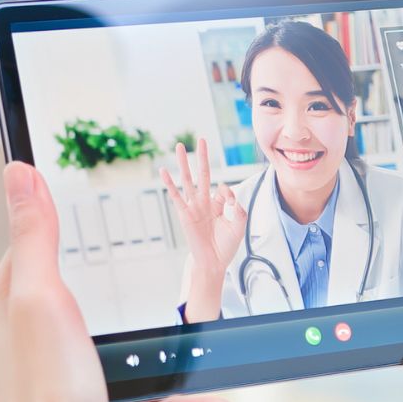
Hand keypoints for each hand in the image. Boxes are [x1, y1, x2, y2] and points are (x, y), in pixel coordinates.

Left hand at [0, 162, 230, 401]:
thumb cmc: (45, 393)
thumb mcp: (42, 297)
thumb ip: (36, 235)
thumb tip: (18, 171)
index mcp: (4, 311)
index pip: (31, 252)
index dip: (63, 229)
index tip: (103, 211)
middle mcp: (24, 346)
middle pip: (80, 299)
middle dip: (124, 288)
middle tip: (164, 267)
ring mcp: (59, 384)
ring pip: (119, 352)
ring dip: (163, 350)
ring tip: (203, 336)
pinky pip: (141, 401)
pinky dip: (175, 400)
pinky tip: (213, 401)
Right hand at [159, 139, 245, 321]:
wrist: (214, 262)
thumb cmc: (226, 245)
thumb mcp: (239, 224)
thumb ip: (237, 206)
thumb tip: (225, 188)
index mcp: (218, 204)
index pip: (223, 189)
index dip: (227, 193)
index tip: (230, 204)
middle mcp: (204, 202)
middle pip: (203, 174)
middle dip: (202, 157)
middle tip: (201, 139)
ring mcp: (193, 206)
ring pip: (188, 180)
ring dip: (184, 163)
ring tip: (180, 146)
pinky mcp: (184, 214)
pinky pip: (176, 196)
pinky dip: (169, 183)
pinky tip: (163, 171)